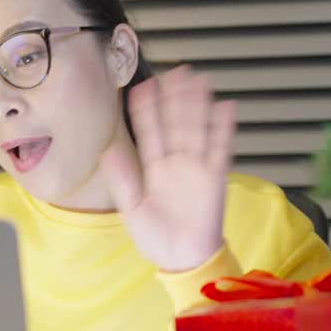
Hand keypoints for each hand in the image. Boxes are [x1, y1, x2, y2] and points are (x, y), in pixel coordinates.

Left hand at [101, 65, 236, 271]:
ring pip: (196, 129)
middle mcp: (175, 162)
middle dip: (175, 97)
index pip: (149, 131)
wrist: (183, 259)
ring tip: (199, 79)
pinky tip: (225, 107)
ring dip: (198, 105)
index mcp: (153, 168)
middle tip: (176, 70)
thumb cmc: (156, 237)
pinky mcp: (215, 178)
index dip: (147, 109)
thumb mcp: (132, 208)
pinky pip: (220, 149)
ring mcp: (196, 168)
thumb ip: (122, 178)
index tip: (143, 85)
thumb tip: (105, 149)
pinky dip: (223, 129)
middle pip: (175, 123)